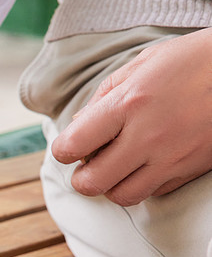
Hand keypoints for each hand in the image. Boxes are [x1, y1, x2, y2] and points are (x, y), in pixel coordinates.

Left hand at [51, 27, 211, 205]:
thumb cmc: (193, 60)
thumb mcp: (142, 65)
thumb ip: (103, 97)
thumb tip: (76, 126)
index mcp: (129, 104)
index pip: (73, 146)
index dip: (63, 150)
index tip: (69, 147)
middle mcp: (148, 136)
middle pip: (92, 182)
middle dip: (82, 176)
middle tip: (89, 163)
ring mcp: (172, 158)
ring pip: (122, 196)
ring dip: (112, 184)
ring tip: (117, 165)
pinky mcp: (192, 170)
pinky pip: (154, 192)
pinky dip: (143, 183)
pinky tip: (146, 163)